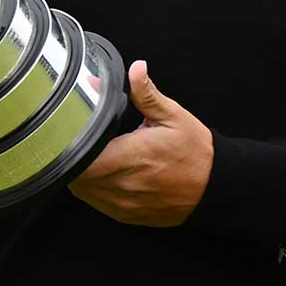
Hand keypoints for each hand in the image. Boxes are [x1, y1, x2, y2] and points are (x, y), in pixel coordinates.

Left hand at [68, 61, 213, 226]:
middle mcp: (125, 185)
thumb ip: (146, 93)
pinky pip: (96, 203)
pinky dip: (92, 189)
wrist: (215, 187)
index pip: (82, 160)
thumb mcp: (173, 116)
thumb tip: (135, 70)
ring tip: (90, 156)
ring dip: (80, 175)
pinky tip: (101, 174)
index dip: (70, 147)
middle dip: (73, 157)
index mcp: (131, 157)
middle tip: (78, 140)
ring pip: (83, 192)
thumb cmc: (196, 153)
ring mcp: (124, 204)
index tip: (70, 133)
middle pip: (76, 176)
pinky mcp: (127, 215)